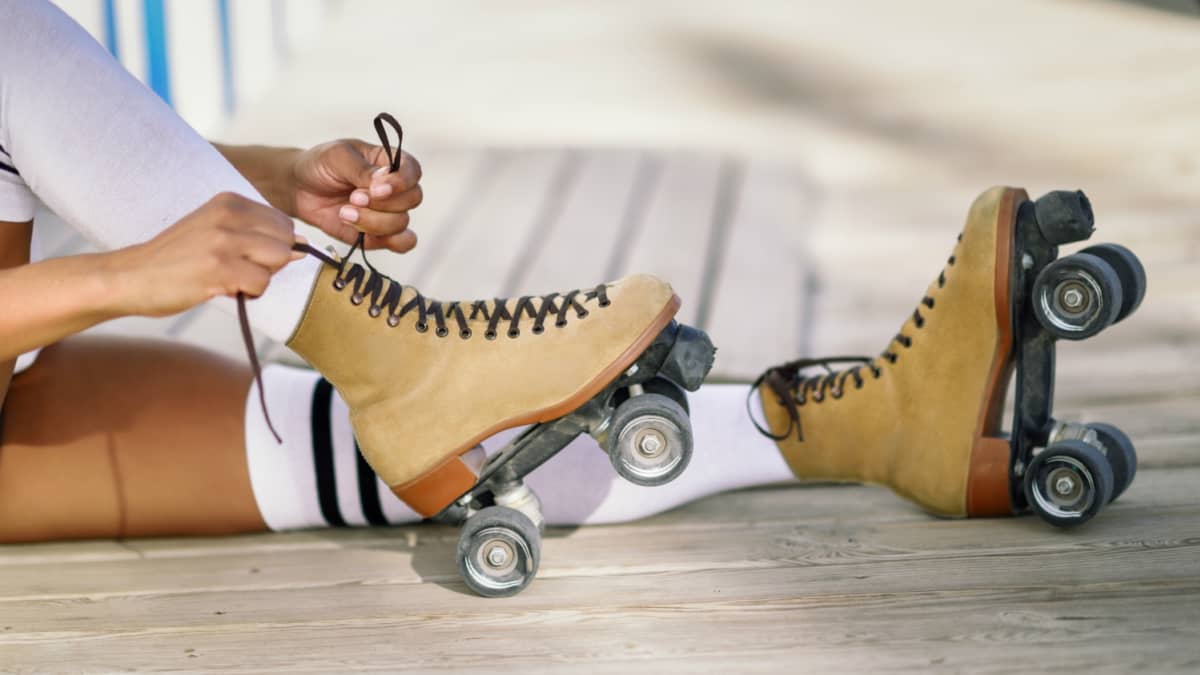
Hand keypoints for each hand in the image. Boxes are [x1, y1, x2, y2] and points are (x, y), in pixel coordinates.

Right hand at [112, 193, 303, 316]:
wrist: (131, 275)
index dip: (273, 247)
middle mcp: (228, 214)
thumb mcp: (215, 231)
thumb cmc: (176, 259)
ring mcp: (224, 240)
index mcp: (228, 201)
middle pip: (286, 241)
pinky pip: (262, 282)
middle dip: (270, 262)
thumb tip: (301, 247)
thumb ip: (255, 234)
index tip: (245, 256)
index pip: (283, 222)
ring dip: (260, 278)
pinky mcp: (219, 267)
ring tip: (230, 279)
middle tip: (238, 270)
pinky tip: (223, 288)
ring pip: (278, 260)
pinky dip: (250, 292)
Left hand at [290, 139, 421, 251]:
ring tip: (345, 212)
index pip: (412, 171)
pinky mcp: (379, 234)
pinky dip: (387, 241)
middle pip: (412, 199)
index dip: (401, 182)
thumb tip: (383, 182)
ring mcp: (388, 213)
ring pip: (402, 223)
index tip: (377, 188)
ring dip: (373, 221)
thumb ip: (362, 169)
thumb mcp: (337, 157)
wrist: (298, 189)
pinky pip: (401, 244)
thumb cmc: (320, 165)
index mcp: (389, 162)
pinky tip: (362, 232)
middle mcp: (395, 188)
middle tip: (353, 198)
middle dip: (381, 203)